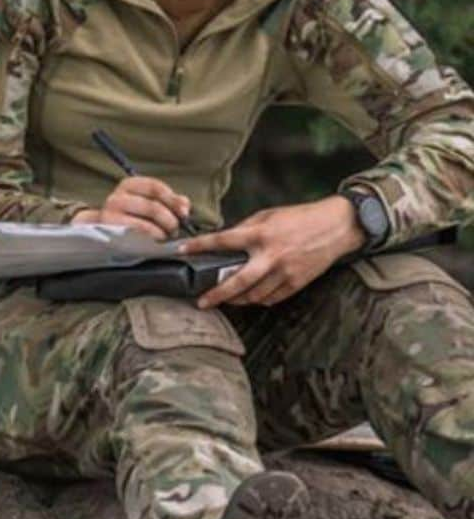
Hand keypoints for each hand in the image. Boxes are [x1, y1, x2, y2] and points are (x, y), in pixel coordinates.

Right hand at [71, 176, 190, 240]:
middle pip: (153, 207)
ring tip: (166, 237)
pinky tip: (156, 241)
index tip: (184, 212)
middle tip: (175, 229)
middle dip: (170, 221)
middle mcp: (117, 196)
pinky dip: (152, 240)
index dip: (173, 200)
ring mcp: (111, 214)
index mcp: (128, 185)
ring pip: (146, 224)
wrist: (100, 230)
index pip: (155, 187)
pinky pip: (137, 236)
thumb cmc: (129, 215)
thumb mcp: (146, 202)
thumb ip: (168, 201)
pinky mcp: (110, 231)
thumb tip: (185, 204)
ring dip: (162, 233)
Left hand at [178, 195, 364, 308]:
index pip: (223, 241)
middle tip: (201, 302)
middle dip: (217, 295)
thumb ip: (246, 229)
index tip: (182, 251)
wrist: (336, 227)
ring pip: (253, 295)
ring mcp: (285, 272)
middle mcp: (271, 256)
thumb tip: (225, 241)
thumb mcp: (268, 215)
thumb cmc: (300, 218)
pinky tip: (249, 297)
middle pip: (237, 282)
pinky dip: (257, 299)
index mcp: (261, 234)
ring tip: (224, 299)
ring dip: (236, 300)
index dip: (200, 246)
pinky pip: (271, 298)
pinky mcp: (296, 283)